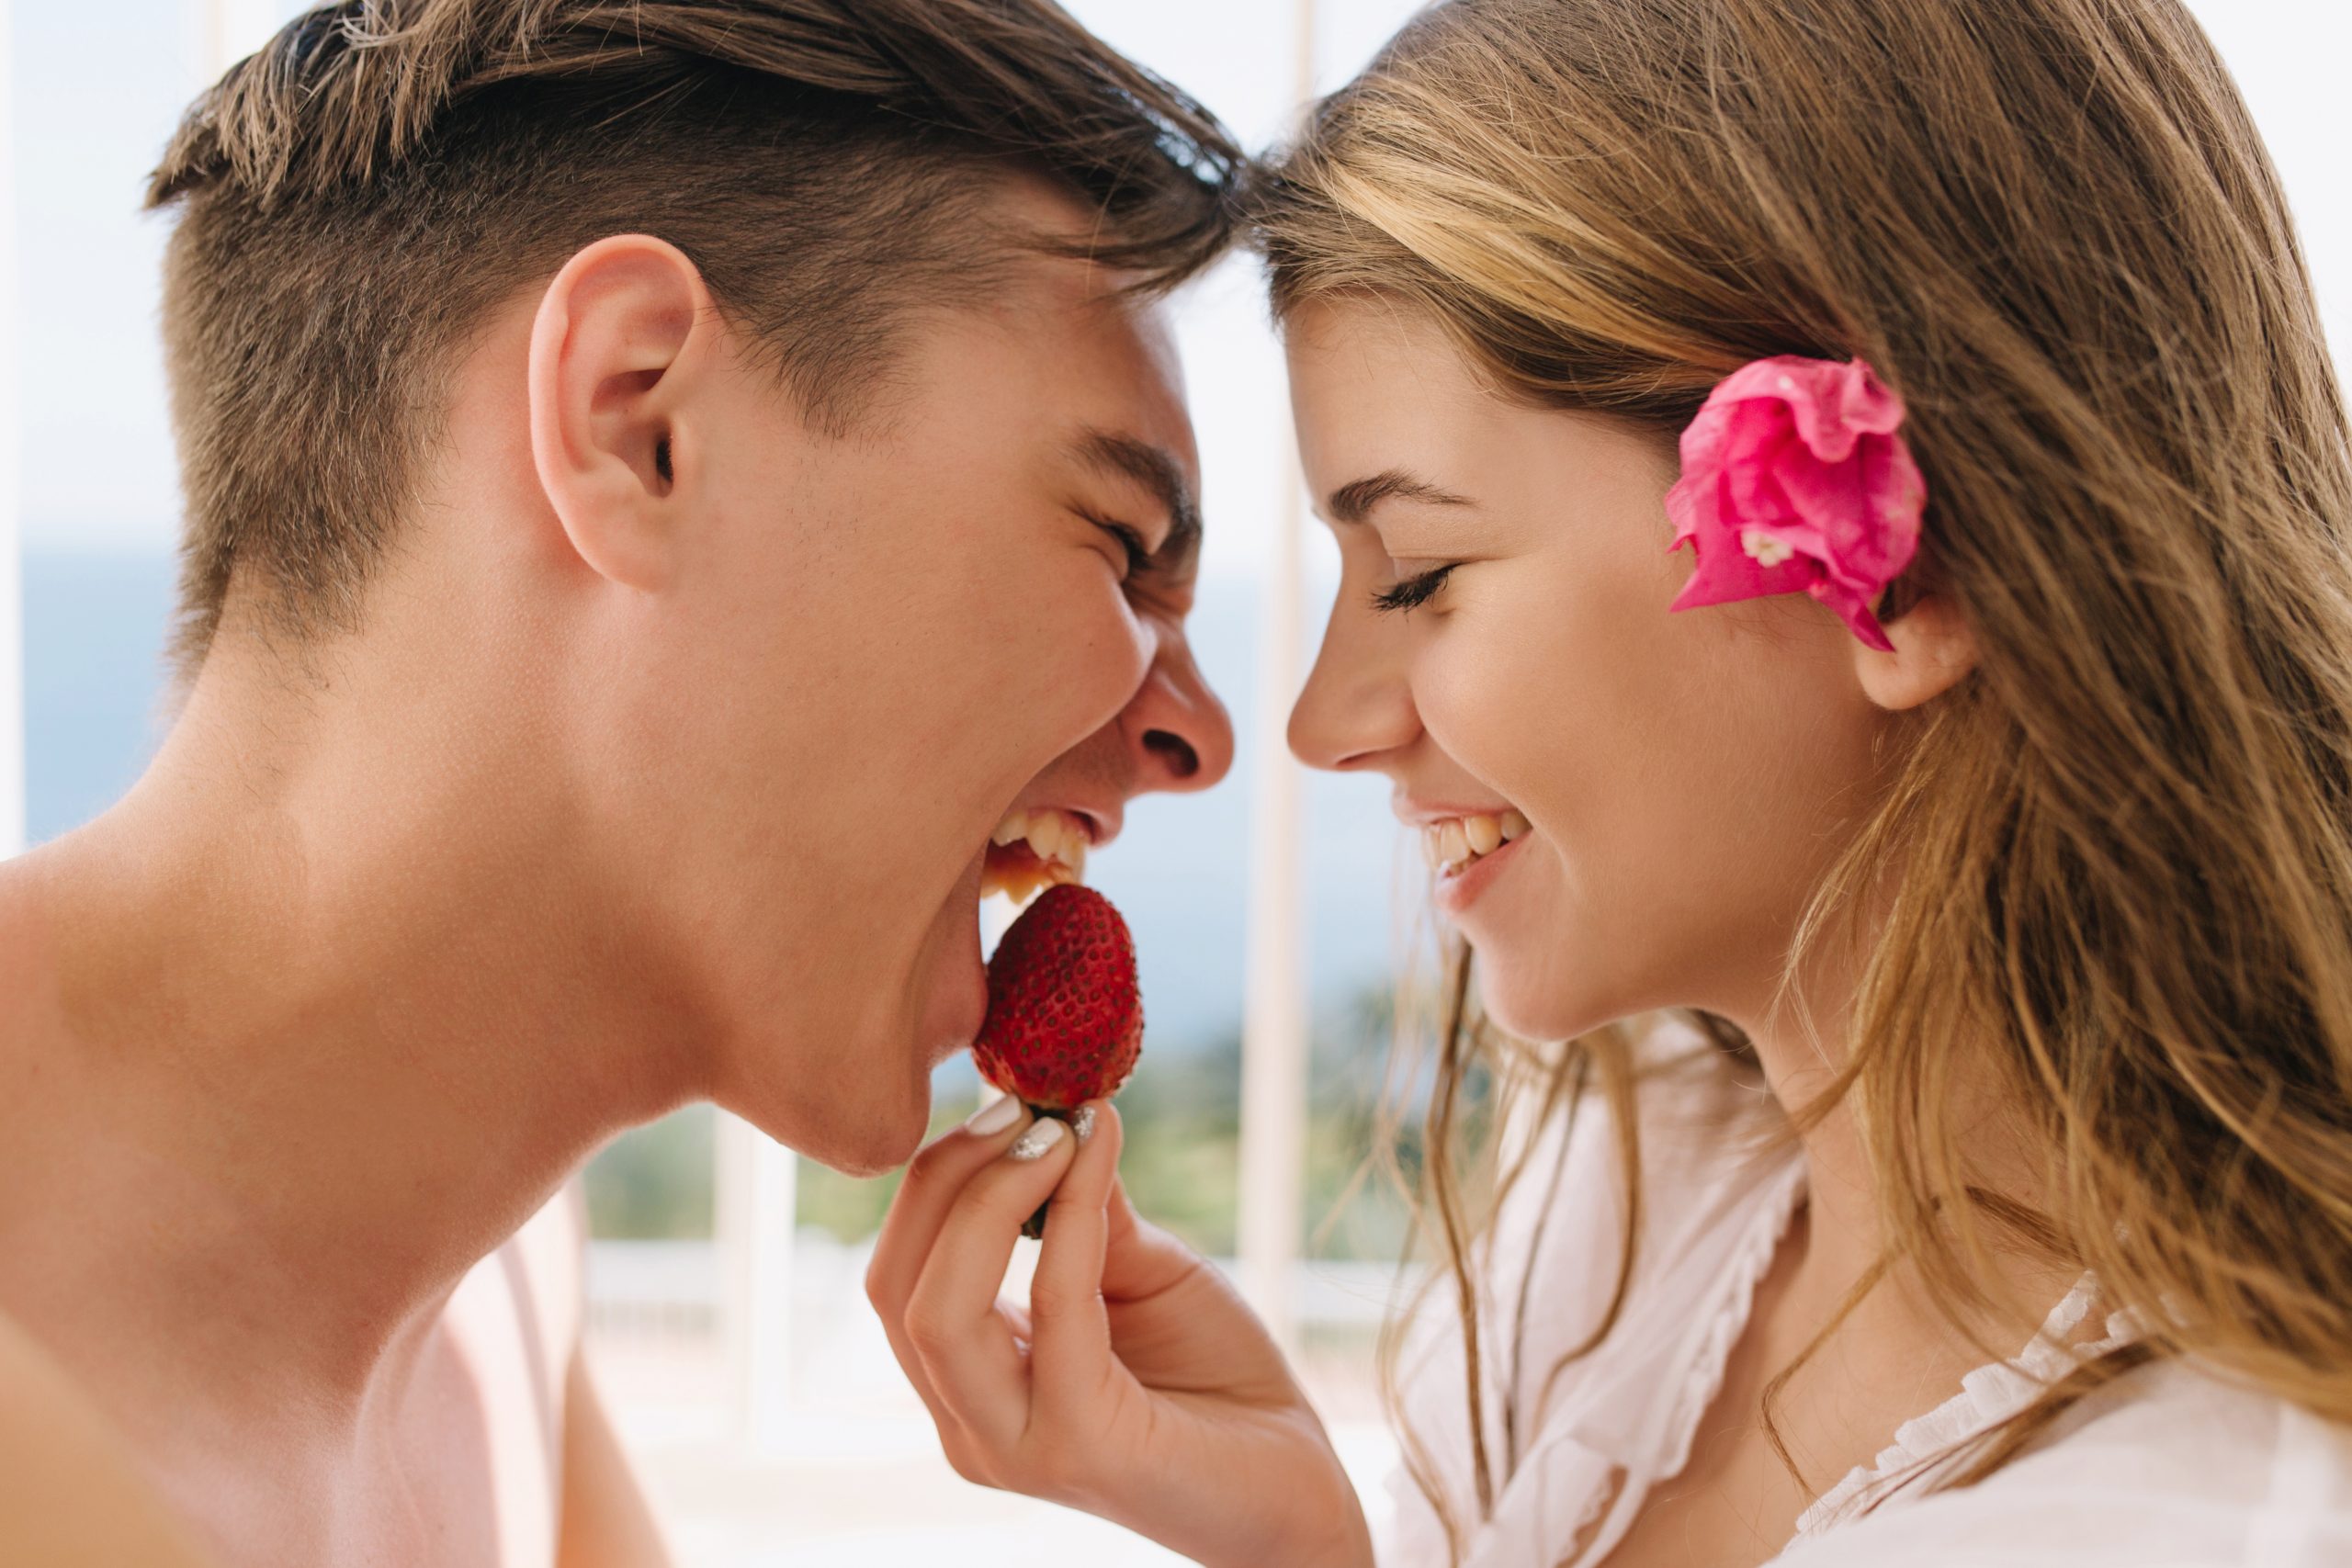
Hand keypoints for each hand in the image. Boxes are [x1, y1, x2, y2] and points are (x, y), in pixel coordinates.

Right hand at [866, 1099, 1374, 1567]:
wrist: (1299, 1485)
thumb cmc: (1217, 1381)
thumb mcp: (1140, 1272)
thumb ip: (1087, 1212)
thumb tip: (1056, 1115)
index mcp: (969, 1380)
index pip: (899, 1270)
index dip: (938, 1176)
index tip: (1008, 1098)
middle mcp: (969, 1422)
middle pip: (894, 1287)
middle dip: (947, 1178)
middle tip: (1020, 1107)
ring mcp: (1013, 1445)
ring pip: (936, 1312)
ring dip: (988, 1199)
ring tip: (1053, 1132)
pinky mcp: (1078, 1450)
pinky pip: (1050, 1317)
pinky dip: (1065, 1227)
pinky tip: (1092, 1166)